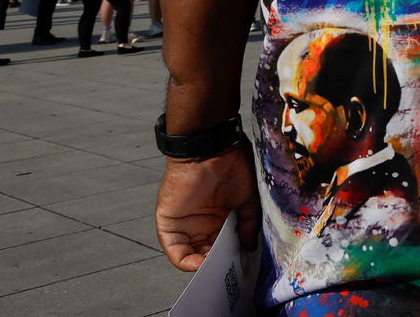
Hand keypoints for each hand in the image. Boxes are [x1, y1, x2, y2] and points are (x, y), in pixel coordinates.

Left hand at [156, 142, 259, 270]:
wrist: (212, 148)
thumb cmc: (233, 167)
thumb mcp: (248, 200)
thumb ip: (248, 224)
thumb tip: (250, 248)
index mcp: (221, 216)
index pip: (223, 244)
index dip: (231, 256)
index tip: (241, 264)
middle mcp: (203, 222)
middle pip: (207, 252)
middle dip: (217, 264)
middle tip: (230, 271)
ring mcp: (186, 223)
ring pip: (191, 254)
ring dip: (202, 265)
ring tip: (216, 269)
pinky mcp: (169, 223)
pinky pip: (174, 249)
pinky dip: (185, 261)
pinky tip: (199, 265)